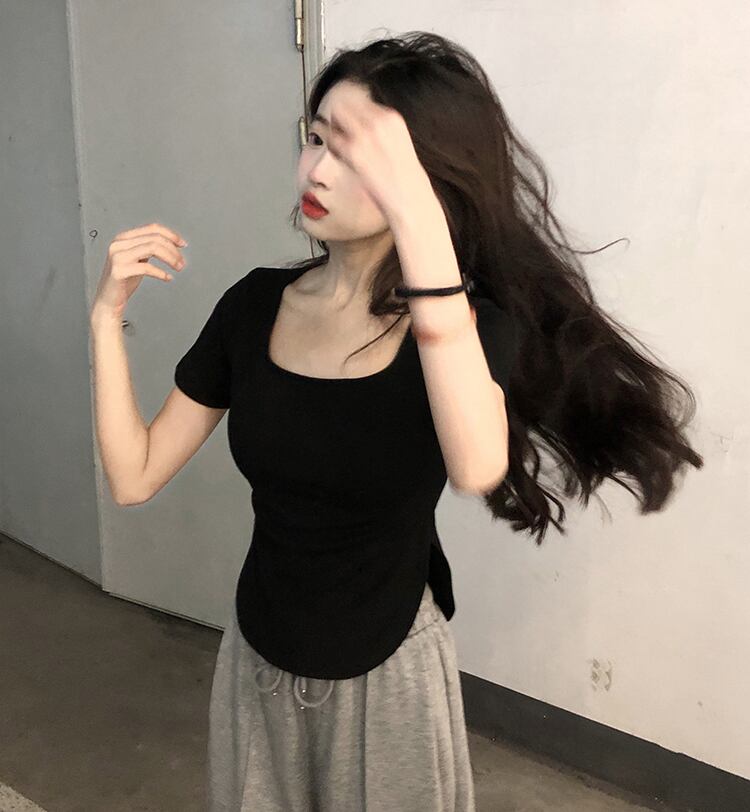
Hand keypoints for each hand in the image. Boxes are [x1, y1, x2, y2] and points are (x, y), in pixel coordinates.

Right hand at [90, 222, 187, 321]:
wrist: (108, 301)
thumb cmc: (124, 281)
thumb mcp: (136, 259)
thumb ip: (147, 248)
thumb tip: (171, 243)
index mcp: (123, 238)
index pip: (152, 228)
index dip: (171, 235)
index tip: (183, 244)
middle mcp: (119, 244)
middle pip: (155, 239)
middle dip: (173, 250)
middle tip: (182, 262)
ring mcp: (117, 257)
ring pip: (153, 248)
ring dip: (170, 258)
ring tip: (178, 268)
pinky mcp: (119, 271)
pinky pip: (147, 267)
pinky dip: (161, 272)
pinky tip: (167, 278)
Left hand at [325, 95, 433, 223]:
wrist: (409, 197)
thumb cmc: (406, 178)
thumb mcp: (399, 142)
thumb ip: (382, 129)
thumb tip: (363, 124)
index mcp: (392, 117)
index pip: (362, 101)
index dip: (353, 112)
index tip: (352, 123)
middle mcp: (378, 121)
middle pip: (346, 104)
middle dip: (341, 117)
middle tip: (341, 131)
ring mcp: (364, 135)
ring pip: (336, 117)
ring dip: (335, 129)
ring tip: (343, 145)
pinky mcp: (353, 151)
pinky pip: (332, 140)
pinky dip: (333, 146)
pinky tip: (343, 157)